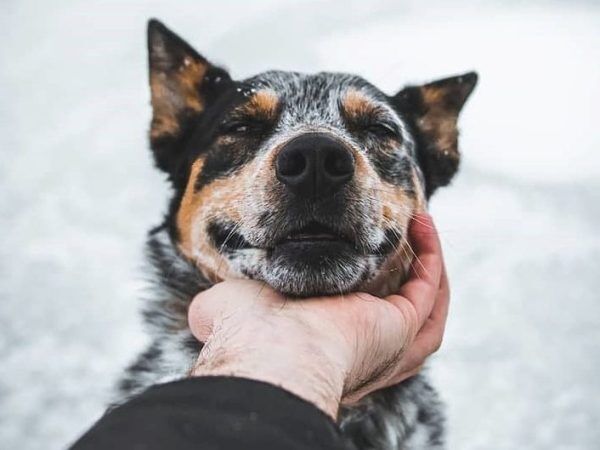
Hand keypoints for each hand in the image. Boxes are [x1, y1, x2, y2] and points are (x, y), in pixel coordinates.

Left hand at [187, 213, 448, 418]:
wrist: (270, 347)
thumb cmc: (246, 331)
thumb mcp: (227, 310)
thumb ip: (217, 308)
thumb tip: (201, 314)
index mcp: (323, 344)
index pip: (354, 316)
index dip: (363, 284)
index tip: (359, 247)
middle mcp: (360, 347)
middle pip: (400, 314)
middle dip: (406, 274)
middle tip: (404, 237)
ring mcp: (387, 340)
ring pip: (425, 307)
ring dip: (428, 265)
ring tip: (421, 227)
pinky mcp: (403, 326)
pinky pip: (429, 289)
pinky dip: (431, 256)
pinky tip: (420, 224)